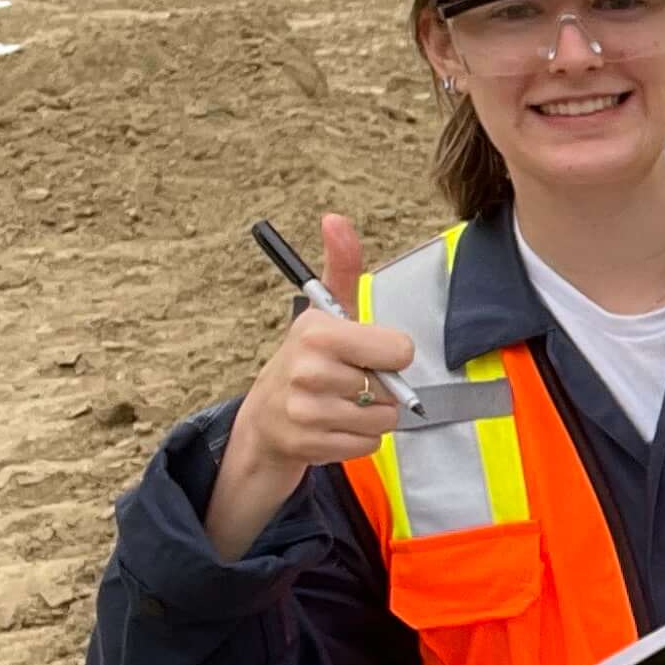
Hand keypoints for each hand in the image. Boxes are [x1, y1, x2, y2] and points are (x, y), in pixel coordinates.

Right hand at [208, 213, 413, 558]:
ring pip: (383, 420)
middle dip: (380, 388)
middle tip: (350, 380)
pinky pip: (368, 445)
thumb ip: (341, 266)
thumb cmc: (306, 358)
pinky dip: (359, 439)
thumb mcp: (324, 311)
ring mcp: (306, 411)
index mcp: (319, 333)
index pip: (398, 350)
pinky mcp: (310, 445)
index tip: (369, 352)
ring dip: (371, 415)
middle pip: (393, 389)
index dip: (391, 353)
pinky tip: (334, 425)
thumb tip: (335, 219)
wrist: (266, 415)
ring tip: (342, 403)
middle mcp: (309, 371)